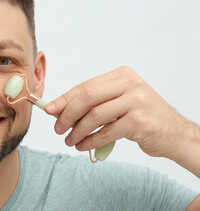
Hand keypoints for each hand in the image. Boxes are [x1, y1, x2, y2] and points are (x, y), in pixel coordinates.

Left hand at [45, 66, 198, 162]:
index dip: (64, 99)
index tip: (49, 110)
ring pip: (94, 116)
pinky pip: (106, 132)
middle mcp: (129, 84)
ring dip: (77, 131)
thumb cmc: (141, 116)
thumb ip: (95, 102)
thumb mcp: (119, 102)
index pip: (85, 86)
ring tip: (70, 141)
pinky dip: (91, 141)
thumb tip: (60, 110)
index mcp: (121, 75)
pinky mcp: (139, 121)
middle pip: (87, 98)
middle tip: (58, 128)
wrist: (173, 133)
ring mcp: (136, 101)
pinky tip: (83, 146)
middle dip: (68, 115)